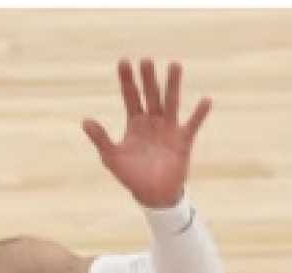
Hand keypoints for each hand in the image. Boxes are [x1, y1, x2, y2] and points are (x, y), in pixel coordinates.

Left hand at [82, 59, 211, 209]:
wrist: (152, 194)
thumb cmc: (131, 175)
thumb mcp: (111, 157)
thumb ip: (101, 138)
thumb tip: (85, 120)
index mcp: (135, 123)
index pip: (130, 96)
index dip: (127, 80)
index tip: (124, 61)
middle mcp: (153, 121)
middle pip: (150, 95)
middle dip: (148, 78)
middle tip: (145, 60)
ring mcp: (169, 128)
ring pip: (171, 102)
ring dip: (172, 85)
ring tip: (174, 65)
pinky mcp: (183, 140)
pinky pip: (193, 124)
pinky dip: (199, 114)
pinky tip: (206, 100)